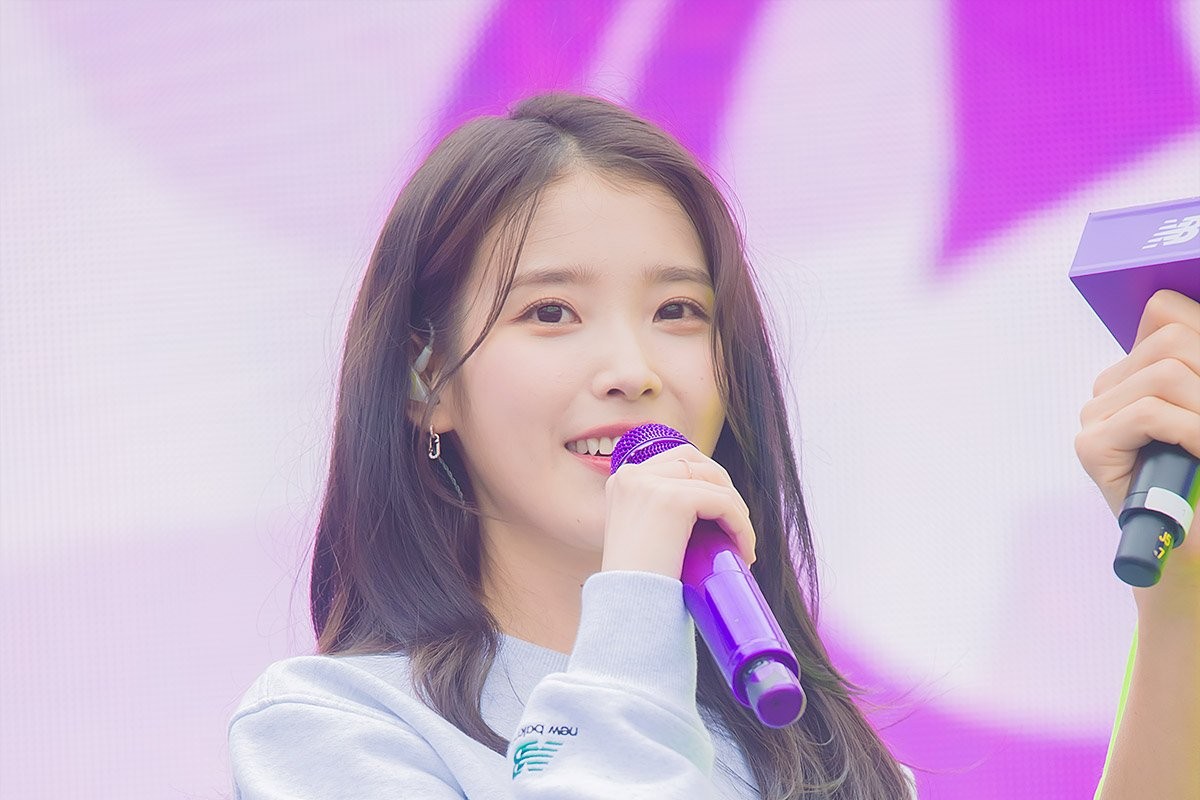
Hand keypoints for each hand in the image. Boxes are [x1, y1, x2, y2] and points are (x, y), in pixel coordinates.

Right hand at [601, 446, 755, 578]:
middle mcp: (631, 475)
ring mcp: (650, 484)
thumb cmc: (639, 583)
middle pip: (696, 461)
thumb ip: (659, 513)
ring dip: (737, 512)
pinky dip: (741, 527)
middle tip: (735, 527)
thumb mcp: (642, 534)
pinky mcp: (673, 499)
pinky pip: (723, 503)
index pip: (675, 461)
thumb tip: (704, 509)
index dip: (705, 481)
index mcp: (622, 481)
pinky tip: (744, 550)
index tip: (719, 517)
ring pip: (715, 483)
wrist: (629, 608)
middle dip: (724, 489)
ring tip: (742, 544)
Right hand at [1075, 289, 1199, 613]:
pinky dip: (1191, 431)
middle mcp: (1110, 389)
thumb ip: (1192, 364)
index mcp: (1139, 371)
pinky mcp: (1092, 447)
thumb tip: (1168, 301)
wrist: (1196, 550)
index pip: (1167, 313)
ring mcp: (1096, 418)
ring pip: (1164, 372)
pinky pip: (1149, 413)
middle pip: (1170, 339)